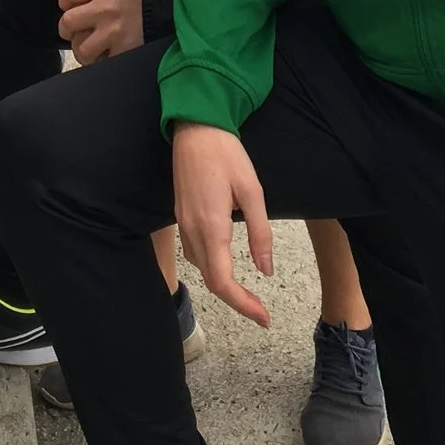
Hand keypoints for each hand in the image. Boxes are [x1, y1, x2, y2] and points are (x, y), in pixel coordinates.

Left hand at [57, 0, 148, 63]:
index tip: (69, 7)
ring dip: (84, 49)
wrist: (181, 3)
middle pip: (68, 22)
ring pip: (82, 48)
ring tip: (90, 48)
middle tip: (74, 31)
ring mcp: (114, 31)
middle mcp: (105, 8)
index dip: (65, 2)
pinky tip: (107, 57)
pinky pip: (102, 62)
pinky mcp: (125, 50)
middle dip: (68, 28)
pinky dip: (103, 62)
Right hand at [173, 123, 272, 326]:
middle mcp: (192, 229)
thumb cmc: (227, 154)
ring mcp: (182, 222)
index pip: (222, 281)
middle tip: (261, 311)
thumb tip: (264, 271)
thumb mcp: (253, 191)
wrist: (195, 127)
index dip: (242, 305)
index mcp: (212, 226)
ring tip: (246, 293)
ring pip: (199, 268)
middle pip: (210, 280)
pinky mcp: (180, 215)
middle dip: (236, 301)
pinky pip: (193, 252)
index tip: (263, 318)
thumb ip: (260, 233)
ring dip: (222, 285)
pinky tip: (224, 264)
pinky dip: (210, 267)